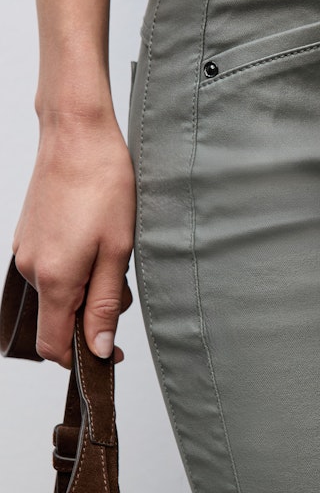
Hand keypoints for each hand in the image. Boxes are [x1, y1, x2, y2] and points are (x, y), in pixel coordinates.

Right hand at [12, 113, 135, 367]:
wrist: (77, 135)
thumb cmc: (103, 184)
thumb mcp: (117, 250)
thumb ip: (105, 304)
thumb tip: (100, 348)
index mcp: (53, 279)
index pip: (54, 345)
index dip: (83, 357)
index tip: (112, 351)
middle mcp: (29, 269)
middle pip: (57, 318)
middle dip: (91, 315)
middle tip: (122, 284)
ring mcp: (25, 251)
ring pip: (56, 292)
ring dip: (85, 288)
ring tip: (112, 253)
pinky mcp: (28, 235)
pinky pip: (50, 269)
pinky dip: (75, 268)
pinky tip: (96, 240)